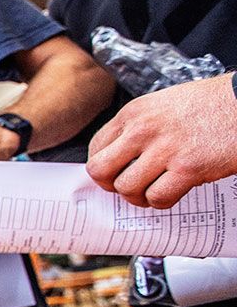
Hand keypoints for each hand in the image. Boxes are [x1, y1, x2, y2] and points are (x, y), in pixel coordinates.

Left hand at [88, 74, 236, 207]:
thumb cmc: (210, 104)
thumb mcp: (162, 105)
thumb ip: (138, 127)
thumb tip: (120, 155)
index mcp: (134, 113)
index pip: (96, 148)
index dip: (104, 166)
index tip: (115, 173)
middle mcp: (143, 130)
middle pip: (100, 171)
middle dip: (111, 185)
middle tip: (127, 187)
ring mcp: (164, 149)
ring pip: (126, 189)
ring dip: (138, 197)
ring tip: (153, 190)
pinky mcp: (188, 168)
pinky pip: (157, 197)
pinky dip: (161, 202)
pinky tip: (172, 192)